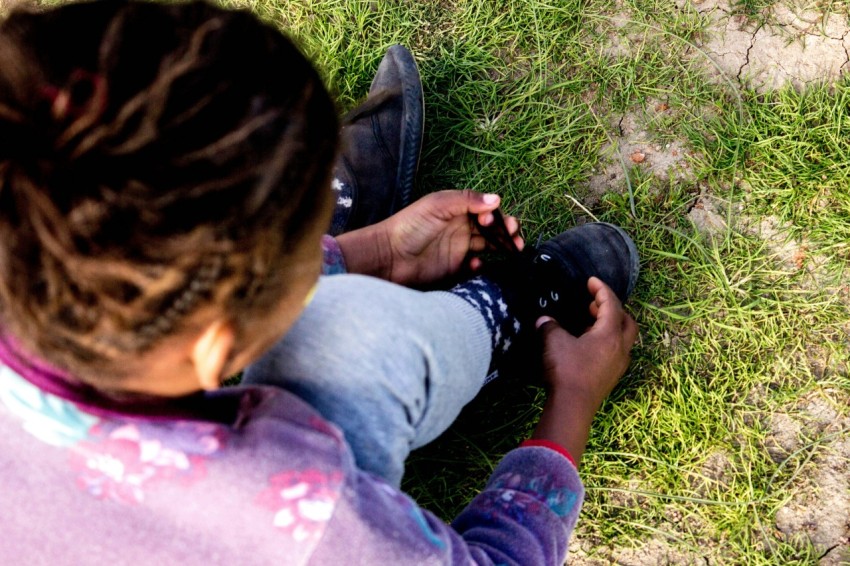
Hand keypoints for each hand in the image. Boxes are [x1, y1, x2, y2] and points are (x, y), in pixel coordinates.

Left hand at [336, 190, 522, 285]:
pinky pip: (475, 267)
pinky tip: (476, 265)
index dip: (498, 216)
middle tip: (515, 238)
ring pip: (488, 247)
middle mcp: (460, 228)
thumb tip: (497, 199)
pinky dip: (481, 267)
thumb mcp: (438, 205)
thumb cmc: (410, 225)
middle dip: (507, 232)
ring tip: (513, 251)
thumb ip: (467, 200)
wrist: (389, 256)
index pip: (486, 210)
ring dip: (502, 248)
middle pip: (492, 229)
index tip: (500, 222)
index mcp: (457, 210)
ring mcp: (458, 248)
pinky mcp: (454, 268)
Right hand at [537, 277, 637, 407]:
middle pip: (626, 321)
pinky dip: (607, 341)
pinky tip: (589, 344)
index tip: (590, 281)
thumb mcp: (554, 342)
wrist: (573, 406)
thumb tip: (544, 320)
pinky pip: (616, 351)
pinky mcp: (612, 376)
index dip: (601, 289)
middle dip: (612, 308)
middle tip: (593, 304)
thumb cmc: (566, 369)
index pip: (611, 304)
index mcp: (610, 334)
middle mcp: (621, 347)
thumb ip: (550, 326)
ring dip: (611, 326)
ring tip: (590, 322)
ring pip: (624, 338)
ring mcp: (619, 364)